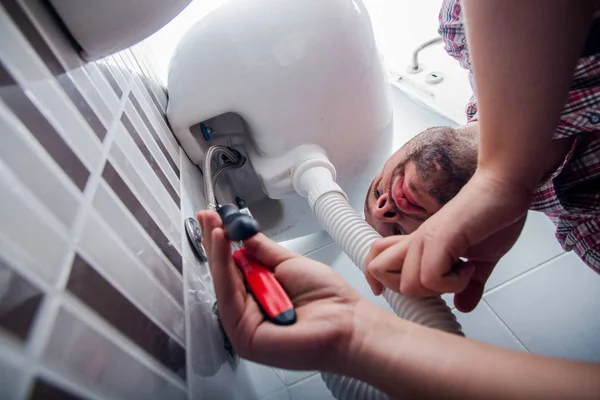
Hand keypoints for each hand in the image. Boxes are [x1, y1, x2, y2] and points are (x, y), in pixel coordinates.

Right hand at [197, 210, 369, 371]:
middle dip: (215, 243)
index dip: (224, 244)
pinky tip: (222, 244)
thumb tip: (243, 236)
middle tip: (207, 216)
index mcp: (258, 298)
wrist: (349, 323)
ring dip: (217, 251)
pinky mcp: (243, 336)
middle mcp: (247, 313)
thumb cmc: (328, 298)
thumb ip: (263, 252)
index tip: (217, 218)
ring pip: (223, 284)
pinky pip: (229, 297)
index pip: (233, 268)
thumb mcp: (290, 264)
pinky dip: (224, 267)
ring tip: (214, 225)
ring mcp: (243, 327)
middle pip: (224, 276)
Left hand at [366, 169, 528, 311]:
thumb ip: (469, 284)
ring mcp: (425, 238)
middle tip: (447, 282)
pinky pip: (430, 278)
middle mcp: (414, 241)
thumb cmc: (493, 218)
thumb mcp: (481, 260)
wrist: (505, 188)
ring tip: (463, 270)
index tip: (409, 291)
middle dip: (412, 292)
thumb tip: (463, 306)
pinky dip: (453, 284)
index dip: (378, 280)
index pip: (374, 259)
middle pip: (377, 271)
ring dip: (439, 289)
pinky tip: (470, 266)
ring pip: (407, 285)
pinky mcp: (440, 237)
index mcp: (417, 245)